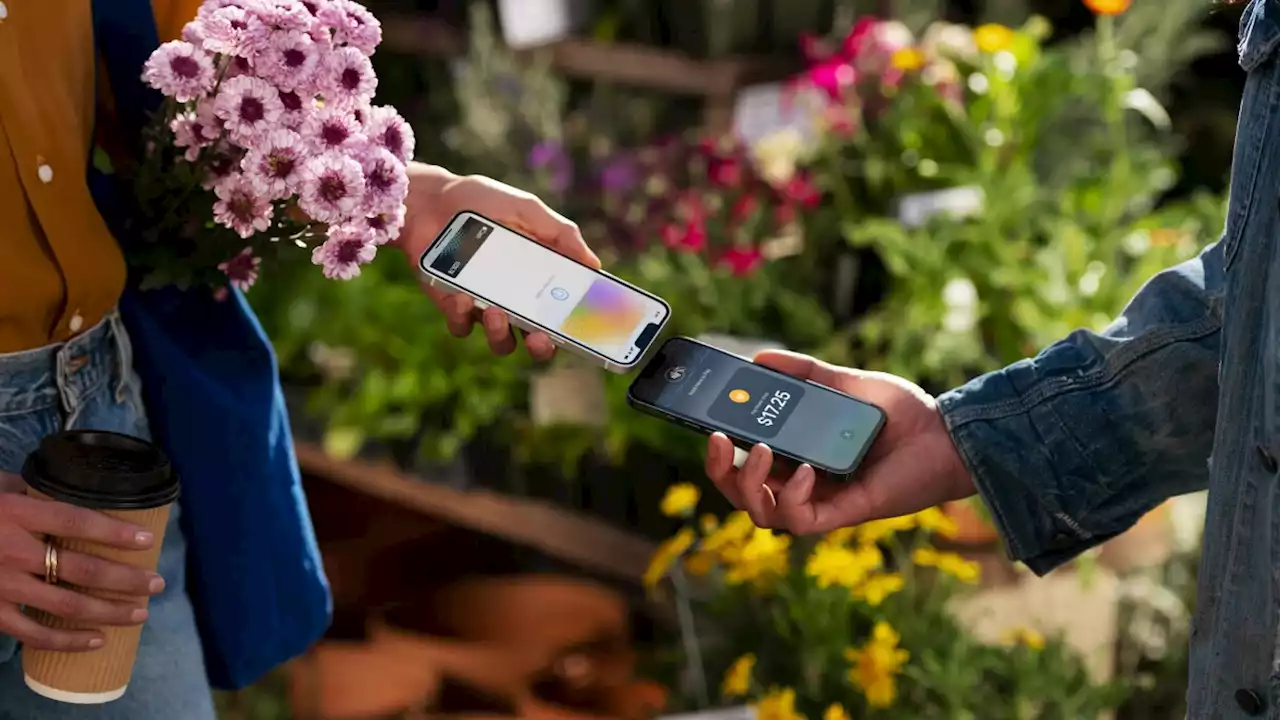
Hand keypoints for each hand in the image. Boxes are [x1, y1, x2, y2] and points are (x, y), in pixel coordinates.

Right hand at [0, 477, 164, 650]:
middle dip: (127, 579)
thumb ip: (35, 492)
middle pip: (83, 569)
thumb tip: (78, 490)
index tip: (147, 539)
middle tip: (157, 584)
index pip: (77, 522)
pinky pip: (33, 634)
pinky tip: (97, 640)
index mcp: (16, 513)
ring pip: (67, 605)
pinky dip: (68, 641)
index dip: (116, 532)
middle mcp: (12, 551)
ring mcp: (0, 586)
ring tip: (140, 613)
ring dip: (110, 612)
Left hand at [397, 165, 598, 359]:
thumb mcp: (527, 209)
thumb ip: (561, 233)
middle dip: (541, 346)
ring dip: (501, 334)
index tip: (584, 330)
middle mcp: (515, 298)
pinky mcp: (453, 306)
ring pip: (502, 341)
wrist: (430, 200)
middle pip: (537, 339)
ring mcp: (484, 305)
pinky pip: (462, 326)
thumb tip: (594, 264)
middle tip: (539, 337)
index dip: (576, 327)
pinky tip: (460, 295)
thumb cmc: (482, 201)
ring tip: (495, 312)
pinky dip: (463, 316)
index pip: (564, 312)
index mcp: (539, 278)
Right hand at [704, 351, 976, 533]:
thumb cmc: (902, 414)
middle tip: (719, 441)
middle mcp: (802, 483)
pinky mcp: (843, 514)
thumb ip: (804, 372)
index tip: (708, 425)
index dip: (721, 452)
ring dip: (749, 485)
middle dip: (721, 472)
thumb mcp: (845, 383)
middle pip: (742, 494)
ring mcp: (821, 501)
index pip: (745, 463)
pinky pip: (800, 520)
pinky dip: (791, 497)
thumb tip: (760, 356)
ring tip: (761, 452)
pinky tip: (803, 471)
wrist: (948, 434)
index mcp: (797, 456)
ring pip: (762, 514)